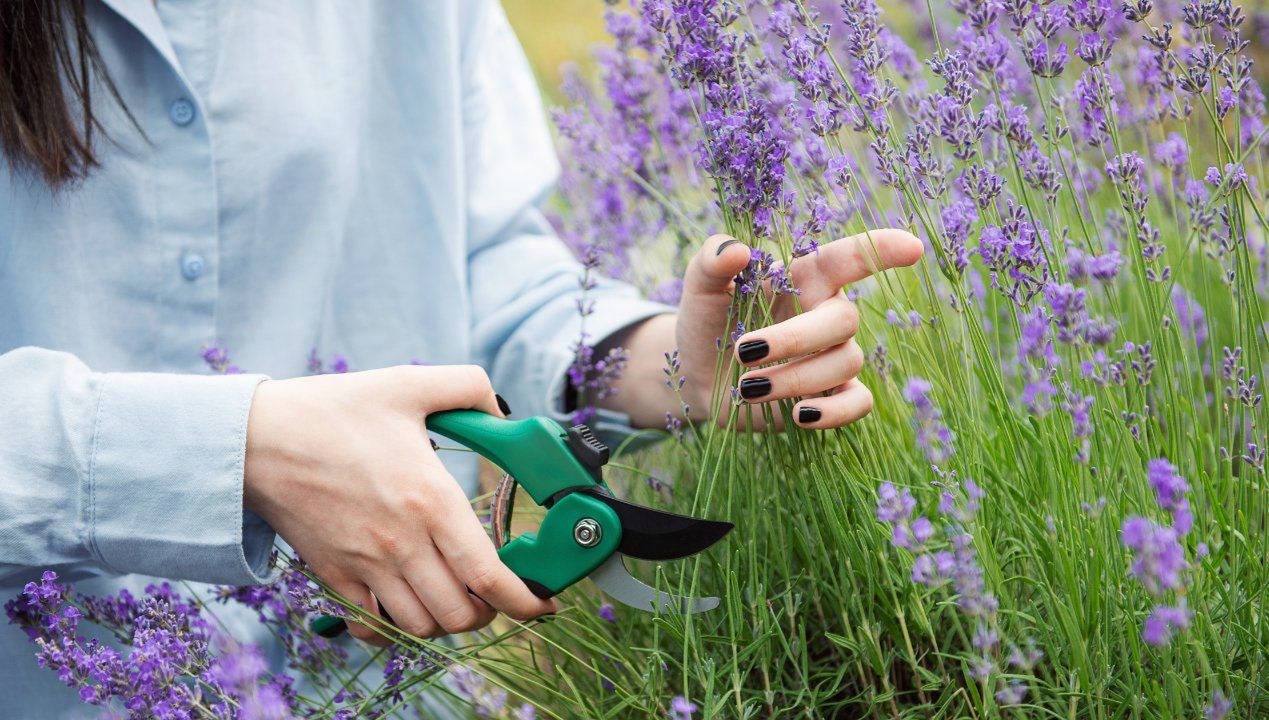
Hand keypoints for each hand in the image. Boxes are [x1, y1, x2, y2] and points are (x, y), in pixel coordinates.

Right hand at [242, 366, 555, 645]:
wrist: (258, 438)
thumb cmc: (333, 410)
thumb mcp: (408, 384)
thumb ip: (467, 387)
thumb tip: (502, 411)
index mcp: (430, 499)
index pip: (489, 576)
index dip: (525, 601)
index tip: (543, 604)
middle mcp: (402, 542)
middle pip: (461, 614)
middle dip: (490, 612)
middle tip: (496, 591)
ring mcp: (366, 565)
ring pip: (422, 626)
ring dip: (447, 620)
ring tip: (456, 595)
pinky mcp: (335, 576)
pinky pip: (373, 626)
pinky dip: (397, 626)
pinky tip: (406, 602)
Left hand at [675, 230, 922, 428]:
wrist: (697, 374)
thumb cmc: (708, 321)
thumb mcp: (700, 287)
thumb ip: (711, 262)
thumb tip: (734, 250)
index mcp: (805, 277)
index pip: (850, 258)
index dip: (882, 250)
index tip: (913, 248)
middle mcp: (826, 314)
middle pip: (844, 319)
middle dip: (795, 338)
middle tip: (742, 351)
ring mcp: (833, 356)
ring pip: (845, 362)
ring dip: (794, 377)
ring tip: (746, 387)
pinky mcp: (830, 395)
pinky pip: (858, 402)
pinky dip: (834, 412)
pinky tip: (800, 415)